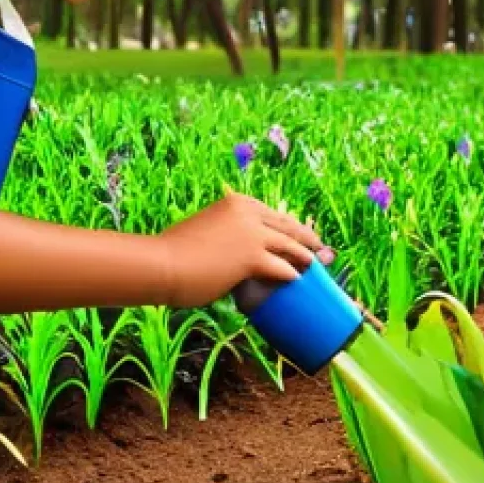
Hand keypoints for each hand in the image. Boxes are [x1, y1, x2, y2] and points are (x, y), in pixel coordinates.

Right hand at [157, 192, 332, 307]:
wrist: (161, 263)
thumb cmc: (176, 250)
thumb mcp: (207, 229)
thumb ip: (226, 232)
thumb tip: (237, 249)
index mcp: (238, 203)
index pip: (274, 215)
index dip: (292, 226)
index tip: (302, 234)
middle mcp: (249, 213)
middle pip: (287, 226)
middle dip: (307, 239)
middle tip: (322, 248)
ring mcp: (252, 234)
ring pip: (289, 246)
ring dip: (305, 257)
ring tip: (316, 265)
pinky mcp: (251, 257)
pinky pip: (280, 267)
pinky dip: (291, 274)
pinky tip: (297, 280)